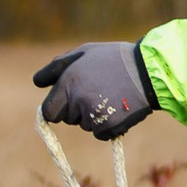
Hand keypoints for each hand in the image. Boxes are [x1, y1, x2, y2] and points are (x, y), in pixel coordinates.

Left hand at [34, 41, 157, 138]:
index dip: (58, 108)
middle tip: (98, 92)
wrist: (149, 71)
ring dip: (94, 117)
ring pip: (85, 126)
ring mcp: (93, 115)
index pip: (49, 112)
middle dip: (77, 110)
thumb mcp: (84, 53)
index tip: (69, 103)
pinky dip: (108, 126)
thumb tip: (37, 83)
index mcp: (67, 82)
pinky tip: (118, 108)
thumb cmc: (114, 59)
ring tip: (112, 96)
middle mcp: (77, 100)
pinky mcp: (109, 126)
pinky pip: (100, 133)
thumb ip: (56, 68)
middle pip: (67, 119)